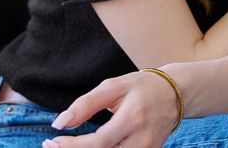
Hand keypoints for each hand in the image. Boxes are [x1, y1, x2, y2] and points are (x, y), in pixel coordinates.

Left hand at [43, 70, 178, 147]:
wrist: (176, 93)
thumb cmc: (142, 87)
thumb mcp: (114, 87)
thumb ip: (86, 104)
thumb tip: (60, 123)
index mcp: (133, 118)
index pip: (99, 142)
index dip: (72, 146)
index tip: (51, 141)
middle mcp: (143, 139)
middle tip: (53, 146)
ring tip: (71, 145)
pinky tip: (91, 145)